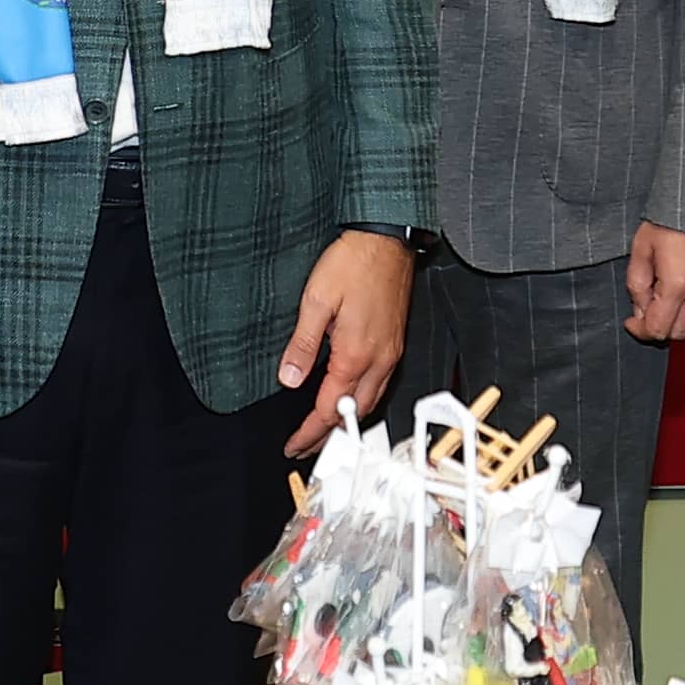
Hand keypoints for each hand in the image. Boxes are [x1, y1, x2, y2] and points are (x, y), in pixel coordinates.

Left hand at [282, 229, 411, 451]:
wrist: (387, 239)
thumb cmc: (355, 261)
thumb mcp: (316, 300)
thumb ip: (302, 344)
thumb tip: (289, 378)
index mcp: (356, 353)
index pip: (330, 408)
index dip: (310, 431)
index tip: (294, 443)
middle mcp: (378, 359)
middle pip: (354, 413)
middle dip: (329, 435)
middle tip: (306, 445)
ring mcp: (390, 352)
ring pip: (371, 401)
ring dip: (347, 420)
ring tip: (325, 428)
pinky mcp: (395, 342)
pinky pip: (380, 384)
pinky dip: (362, 400)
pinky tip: (350, 396)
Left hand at [620, 225, 684, 343]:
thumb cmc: (671, 217)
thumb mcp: (641, 247)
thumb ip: (637, 283)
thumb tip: (639, 310)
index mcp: (677, 283)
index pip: (658, 329)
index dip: (640, 330)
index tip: (633, 321)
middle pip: (680, 333)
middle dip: (661, 326)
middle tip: (650, 309)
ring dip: (682, 321)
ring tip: (670, 301)